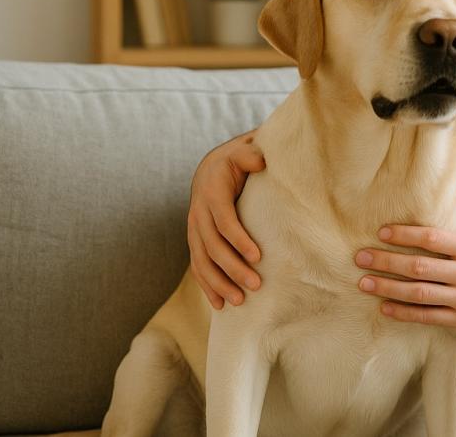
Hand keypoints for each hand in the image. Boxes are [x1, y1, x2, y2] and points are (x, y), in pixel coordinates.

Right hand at [188, 130, 265, 309]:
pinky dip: (207, 286)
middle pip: (213, 247)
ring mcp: (194, 230)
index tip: (258, 255)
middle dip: (233, 268)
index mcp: (211, 193)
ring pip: (202, 261)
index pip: (224, 220)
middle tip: (256, 285)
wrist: (212, 167)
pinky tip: (220, 304)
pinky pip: (198, 267)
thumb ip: (250, 155)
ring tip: (238, 301)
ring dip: (219, 283)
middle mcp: (198, 214)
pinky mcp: (195, 241)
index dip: (239, 239)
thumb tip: (261, 161)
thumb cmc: (237, 160)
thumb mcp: (243, 151)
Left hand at [354, 178, 455, 337]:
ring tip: (364, 283)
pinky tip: (385, 308)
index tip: (382, 232)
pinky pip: (429, 317)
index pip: (434, 239)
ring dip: (388, 288)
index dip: (405, 235)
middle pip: (420, 267)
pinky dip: (405, 314)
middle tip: (360, 257)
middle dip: (386, 261)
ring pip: (420, 294)